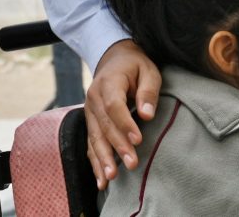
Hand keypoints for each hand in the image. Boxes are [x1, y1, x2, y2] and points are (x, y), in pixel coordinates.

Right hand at [85, 39, 160, 189]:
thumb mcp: (149, 70)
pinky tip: (101, 179)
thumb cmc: (136, 65)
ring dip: (103, 159)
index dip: (125, 124)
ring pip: (94, 138)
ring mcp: (89, 111)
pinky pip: (90, 143)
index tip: (138, 139)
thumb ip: (148, 91)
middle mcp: (93, 98)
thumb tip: (148, 115)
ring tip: (111, 177)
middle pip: (104, 126)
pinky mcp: (90, 121)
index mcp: (109, 82)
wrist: (114, 59)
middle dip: (117, 147)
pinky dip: (95, 162)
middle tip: (132, 163)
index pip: (114, 106)